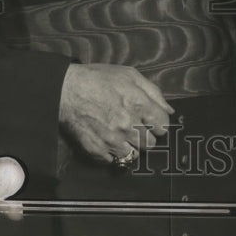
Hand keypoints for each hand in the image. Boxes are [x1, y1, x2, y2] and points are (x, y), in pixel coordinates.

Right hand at [58, 63, 173, 164]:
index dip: (159, 123)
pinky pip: (114, 161)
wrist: (67, 90)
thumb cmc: (98, 79)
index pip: (163, 126)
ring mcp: (113, 140)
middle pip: (150, 143)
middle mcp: (128, 125)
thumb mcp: (129, 75)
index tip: (152, 121)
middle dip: (145, 135)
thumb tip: (169, 110)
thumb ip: (153, 92)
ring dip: (131, 146)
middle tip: (135, 127)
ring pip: (134, 155)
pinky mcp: (98, 151)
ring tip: (122, 134)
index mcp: (139, 104)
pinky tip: (109, 140)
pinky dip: (113, 154)